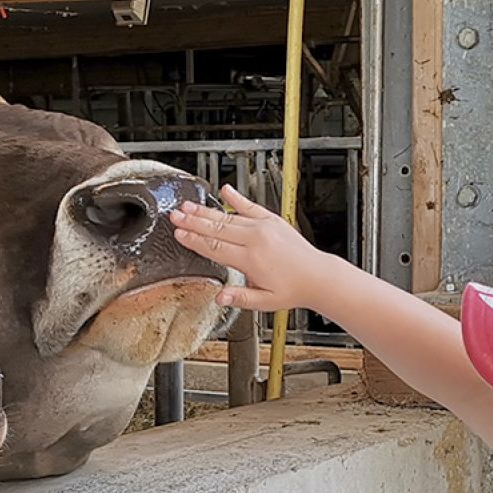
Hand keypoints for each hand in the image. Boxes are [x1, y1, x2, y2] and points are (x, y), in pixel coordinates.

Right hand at [169, 185, 333, 313]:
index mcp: (251, 260)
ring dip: (206, 211)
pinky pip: (250, 206)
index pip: (215, 247)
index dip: (194, 240)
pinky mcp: (272, 220)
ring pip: (228, 217)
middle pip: (217, 228)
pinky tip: (225, 190)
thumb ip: (240, 298)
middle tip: (174, 215)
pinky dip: (236, 198)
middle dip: (193, 221)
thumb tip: (219, 298)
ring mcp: (264, 227)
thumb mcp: (264, 302)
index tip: (179, 234)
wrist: (317, 276)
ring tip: (188, 205)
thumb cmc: (292, 289)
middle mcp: (256, 239)